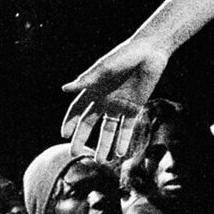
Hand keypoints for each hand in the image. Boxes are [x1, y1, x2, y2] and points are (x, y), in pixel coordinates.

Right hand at [60, 37, 172, 159]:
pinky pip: (127, 128)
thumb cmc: (124, 55)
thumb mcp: (104, 68)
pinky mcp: (135, 108)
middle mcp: (105, 100)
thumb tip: (65, 88)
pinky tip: (120, 154)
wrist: (150, 52)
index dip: (70, 121)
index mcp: (94, 89)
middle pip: (90, 123)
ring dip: (105, 144)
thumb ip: (87, 80)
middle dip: (82, 137)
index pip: (78, 109)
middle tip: (75, 153)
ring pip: (109, 130)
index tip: (63, 135)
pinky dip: (124, 141)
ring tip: (101, 161)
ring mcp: (120, 105)